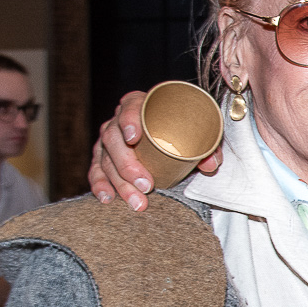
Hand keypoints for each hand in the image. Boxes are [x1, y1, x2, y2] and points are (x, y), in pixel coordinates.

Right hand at [89, 89, 223, 210]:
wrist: (171, 133)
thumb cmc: (182, 129)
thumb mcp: (198, 134)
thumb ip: (208, 147)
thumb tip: (210, 164)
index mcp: (140, 105)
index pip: (129, 108)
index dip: (128, 121)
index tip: (133, 138)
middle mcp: (119, 120)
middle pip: (114, 139)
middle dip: (128, 165)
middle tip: (146, 185)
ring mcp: (108, 139)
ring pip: (106, 160)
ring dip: (120, 183)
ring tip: (137, 202)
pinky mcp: (103, 157)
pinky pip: (96, 171)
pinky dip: (100, 185)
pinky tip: (107, 198)